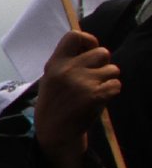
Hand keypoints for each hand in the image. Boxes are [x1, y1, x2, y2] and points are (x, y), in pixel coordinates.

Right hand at [37, 30, 120, 167]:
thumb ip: (67, 62)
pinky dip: (111, 92)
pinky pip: (116, 85)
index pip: (74, 36)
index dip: (88, 39)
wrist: (54, 131)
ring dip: (108, 79)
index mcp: (55, 63)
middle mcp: (68, 70)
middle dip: (103, 64)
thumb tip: (91, 46)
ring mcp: (82, 83)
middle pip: (102, 52)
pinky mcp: (95, 95)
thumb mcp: (51, 78)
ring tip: (94, 91)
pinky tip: (99, 100)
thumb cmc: (55, 104)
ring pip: (113, 70)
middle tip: (94, 77)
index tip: (89, 49)